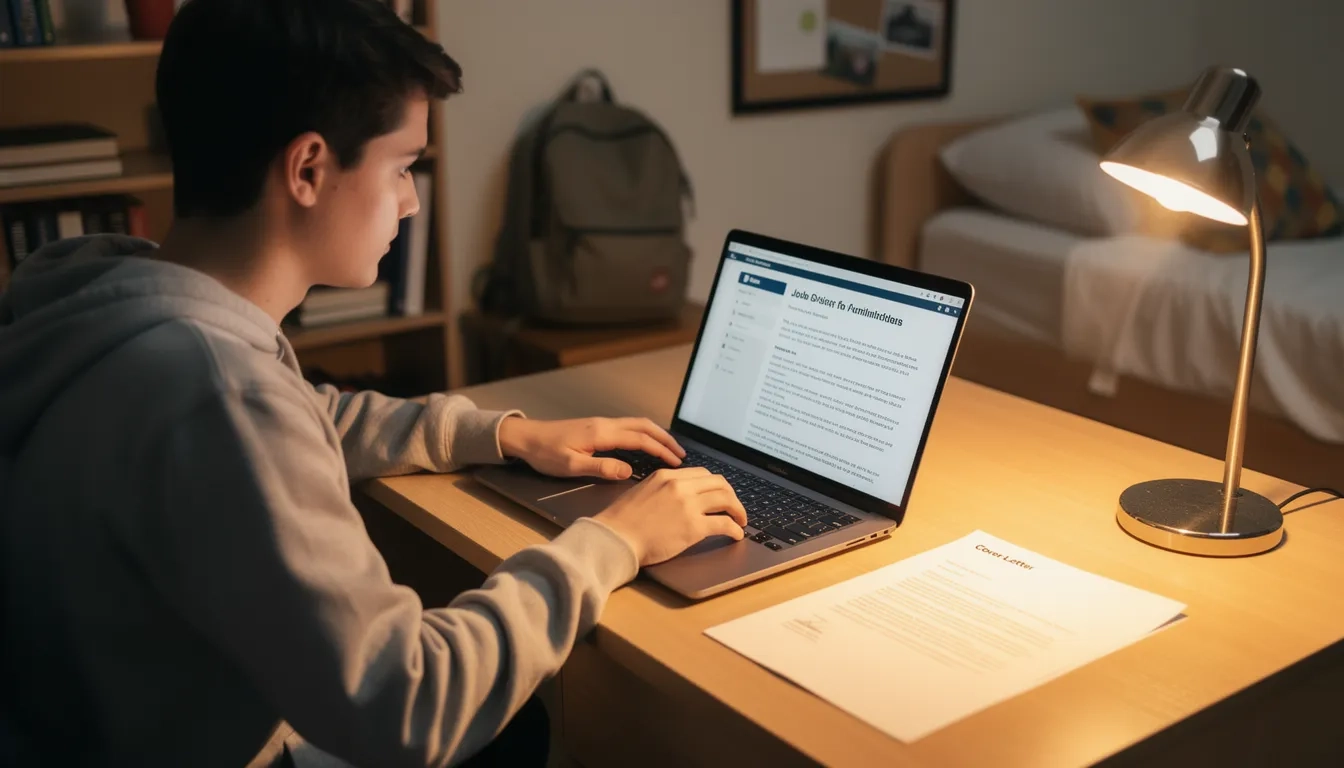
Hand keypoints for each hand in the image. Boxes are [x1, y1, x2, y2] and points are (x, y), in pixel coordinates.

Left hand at [497, 416, 685, 479]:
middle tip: (682, 454)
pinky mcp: (596, 427)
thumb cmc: (545, 453)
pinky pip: (628, 427)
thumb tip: (628, 471)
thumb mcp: (571, 465)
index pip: (640, 439)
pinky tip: (646, 445)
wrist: (526, 438)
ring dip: (656, 435)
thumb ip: (601, 468)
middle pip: (644, 426)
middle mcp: (605, 424)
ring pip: (637, 424)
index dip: (661, 450)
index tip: (676, 463)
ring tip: (669, 449)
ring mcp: (601, 424)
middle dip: (665, 439)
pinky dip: (644, 434)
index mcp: (602, 433)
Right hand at [593, 468, 747, 565]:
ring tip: (740, 521)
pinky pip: (724, 524)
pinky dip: (735, 529)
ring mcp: (688, 505)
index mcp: (667, 476)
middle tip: (735, 508)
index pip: (702, 474)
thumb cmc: (621, 522)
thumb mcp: (642, 492)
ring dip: (738, 511)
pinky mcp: (694, 527)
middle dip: (732, 496)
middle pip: (719, 483)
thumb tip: (679, 498)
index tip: (720, 495)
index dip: (716, 485)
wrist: (614, 538)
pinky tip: (736, 535)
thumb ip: (663, 490)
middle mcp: (680, 486)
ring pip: (727, 500)